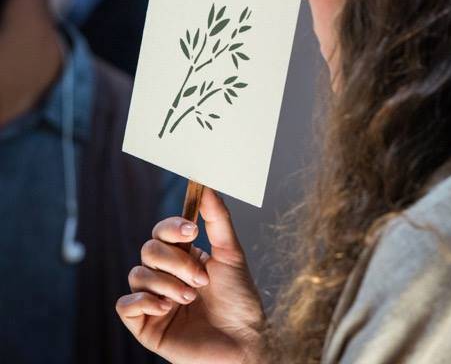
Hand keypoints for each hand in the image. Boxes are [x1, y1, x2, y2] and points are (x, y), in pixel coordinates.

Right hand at [116, 188, 264, 363]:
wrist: (244, 342)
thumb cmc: (241, 301)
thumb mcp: (232, 255)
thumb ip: (218, 220)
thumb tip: (208, 187)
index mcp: (184, 258)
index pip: (162, 232)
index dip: (171, 227)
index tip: (190, 231)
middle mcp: (166, 276)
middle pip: (149, 250)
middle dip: (175, 262)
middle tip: (201, 279)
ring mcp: (154, 300)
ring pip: (138, 274)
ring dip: (166, 283)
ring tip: (190, 298)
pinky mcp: (146, 325)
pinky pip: (126, 304)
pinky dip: (144, 301)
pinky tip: (167, 307)